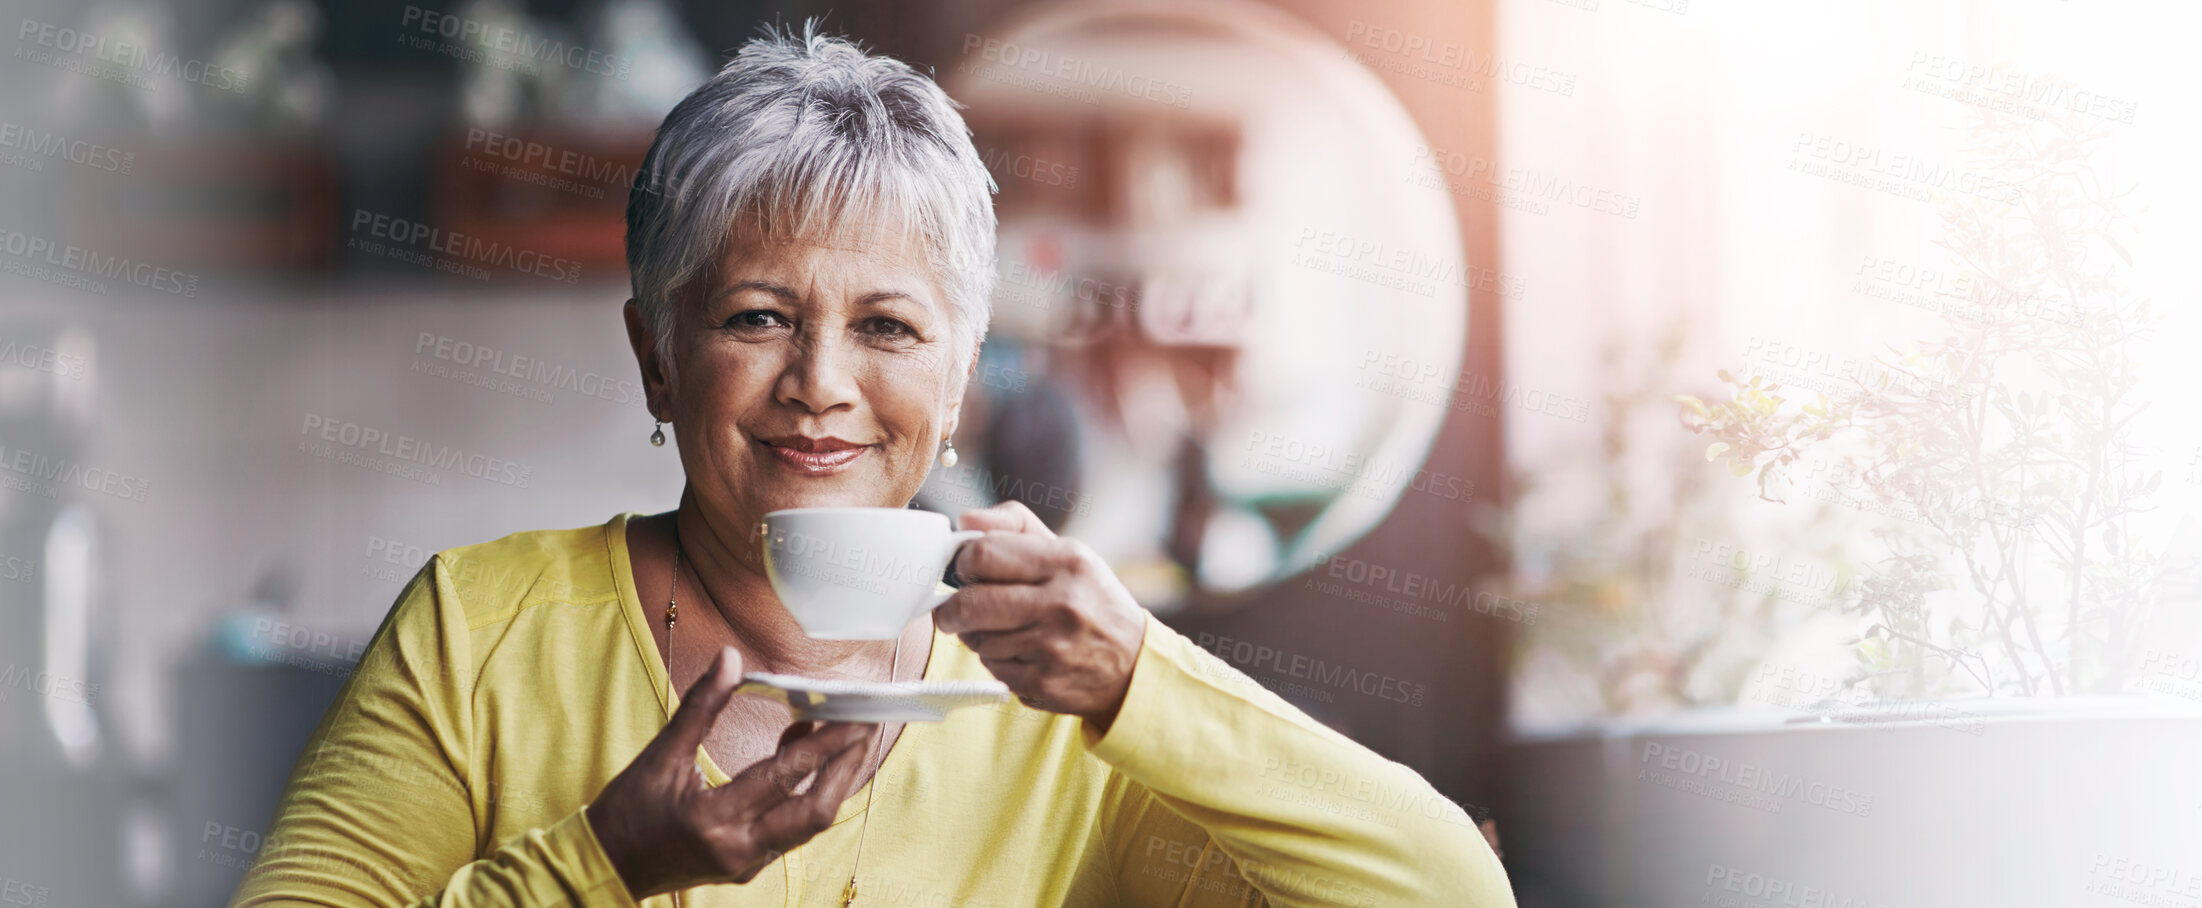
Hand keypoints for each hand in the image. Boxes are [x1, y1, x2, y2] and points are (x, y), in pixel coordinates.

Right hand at [585, 648, 878, 898]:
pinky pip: (792, 831)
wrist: (606, 865)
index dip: (825, 743)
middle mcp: (739, 848)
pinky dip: (805, 794)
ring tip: (843, 737)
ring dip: (832, 781)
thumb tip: (730, 658)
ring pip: (809, 825)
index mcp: (715, 819)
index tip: (855, 716)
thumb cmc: (627, 811)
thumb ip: (701, 707)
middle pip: (816, 813)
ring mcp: (747, 863)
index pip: (786, 776)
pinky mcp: (748, 867)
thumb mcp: (660, 755)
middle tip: (865, 727)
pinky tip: (801, 757)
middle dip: (846, 768)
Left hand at [935, 501, 1148, 731]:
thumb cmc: (1089, 599)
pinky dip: (995, 660)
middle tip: (953, 611)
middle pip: (971, 603)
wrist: (1132, 662)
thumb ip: (1014, 527)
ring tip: (1001, 630)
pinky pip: (992, 667)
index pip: (985, 553)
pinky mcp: (1044, 681)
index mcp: (1067, 561)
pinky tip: (1018, 652)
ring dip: (976, 636)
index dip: (963, 562)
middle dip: (951, 609)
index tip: (964, 570)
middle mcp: (1062, 602)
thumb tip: (965, 521)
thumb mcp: (1065, 552)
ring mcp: (1053, 646)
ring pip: (977, 639)